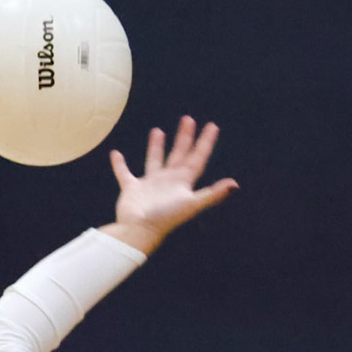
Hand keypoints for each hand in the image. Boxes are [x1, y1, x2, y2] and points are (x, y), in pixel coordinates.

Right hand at [104, 116, 237, 253]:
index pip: (198, 158)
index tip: (212, 125)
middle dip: (184, 137)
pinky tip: (116, 154)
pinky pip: (124, 173)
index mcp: (183, 182)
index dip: (206, 142)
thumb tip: (235, 184)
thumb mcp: (192, 204)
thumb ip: (213, 194)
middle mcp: (168, 181)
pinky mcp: (132, 189)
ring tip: (158, 130)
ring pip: (155, 160)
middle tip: (188, 119)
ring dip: (156, 146)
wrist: (139, 231)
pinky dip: (119, 164)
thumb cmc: (166, 218)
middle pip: (179, 154)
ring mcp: (150, 185)